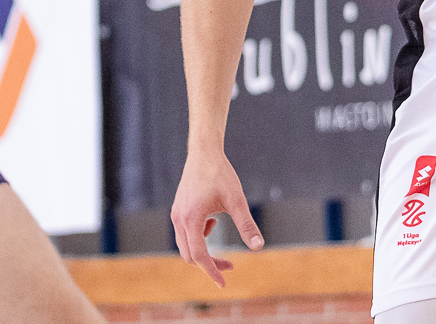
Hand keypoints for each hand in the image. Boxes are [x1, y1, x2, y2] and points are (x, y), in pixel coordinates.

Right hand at [171, 149, 263, 286]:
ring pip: (185, 245)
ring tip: (221, 245)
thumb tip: (259, 246)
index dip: (211, 271)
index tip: (224, 283)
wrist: (204, 152)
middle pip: (189, 255)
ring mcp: (176, 214)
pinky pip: (184, 233)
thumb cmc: (221, 174)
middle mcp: (179, 219)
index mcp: (191, 219)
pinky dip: (198, 238)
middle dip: (209, 264)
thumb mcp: (237, 200)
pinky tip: (211, 223)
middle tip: (230, 265)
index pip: (199, 256)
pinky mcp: (178, 210)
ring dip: (203, 251)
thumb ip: (246, 224)